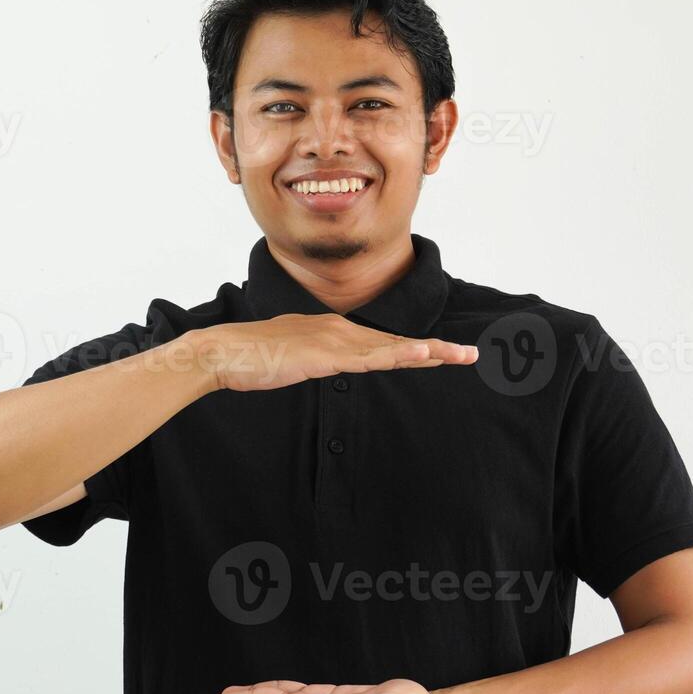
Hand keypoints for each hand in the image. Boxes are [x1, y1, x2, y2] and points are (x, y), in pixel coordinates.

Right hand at [186, 314, 477, 391]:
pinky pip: (370, 358)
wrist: (221, 352)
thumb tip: (323, 364)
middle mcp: (339, 329)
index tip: (443, 355)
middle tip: (471, 354)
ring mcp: (334, 340)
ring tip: (460, 356)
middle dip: (436, 350)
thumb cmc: (249, 359)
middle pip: (396, 343)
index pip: (382, 342)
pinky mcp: (324, 355)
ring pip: (391, 348)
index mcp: (332, 329)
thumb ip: (312, 358)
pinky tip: (422, 356)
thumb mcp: (291, 358)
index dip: (414, 350)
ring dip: (429, 352)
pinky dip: (399, 356)